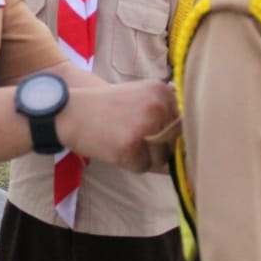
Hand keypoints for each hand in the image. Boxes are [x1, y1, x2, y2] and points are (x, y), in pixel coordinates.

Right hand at [58, 80, 177, 172]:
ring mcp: (145, 126)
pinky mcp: (130, 145)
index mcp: (164, 92)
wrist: (71, 111)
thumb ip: (165, 116)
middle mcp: (158, 106)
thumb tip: (189, 153)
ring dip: (144, 158)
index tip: (156, 137)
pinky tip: (115, 147)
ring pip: (161, 159)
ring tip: (123, 140)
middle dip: (158, 149)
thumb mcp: (141, 98)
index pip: (186, 126)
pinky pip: (142, 168)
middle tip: (132, 136)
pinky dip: (130, 164)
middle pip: (175, 145)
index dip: (173, 138)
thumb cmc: (107, 109)